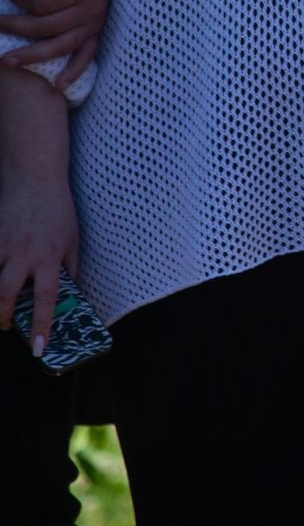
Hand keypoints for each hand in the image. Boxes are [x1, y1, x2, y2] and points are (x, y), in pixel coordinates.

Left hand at [0, 0, 115, 88]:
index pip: (38, 4)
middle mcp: (89, 8)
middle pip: (44, 27)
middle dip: (13, 26)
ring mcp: (94, 20)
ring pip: (60, 46)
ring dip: (32, 55)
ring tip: (5, 60)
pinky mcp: (97, 27)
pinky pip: (87, 53)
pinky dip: (74, 70)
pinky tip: (58, 85)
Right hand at [0, 162, 76, 356]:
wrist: (34, 178)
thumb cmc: (57, 209)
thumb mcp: (73, 238)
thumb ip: (70, 266)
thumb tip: (70, 292)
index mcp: (50, 256)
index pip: (46, 299)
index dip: (41, 325)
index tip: (38, 347)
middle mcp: (24, 253)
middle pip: (5, 295)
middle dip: (1, 317)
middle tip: (5, 326)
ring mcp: (3, 245)